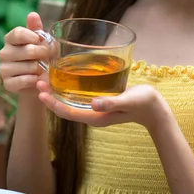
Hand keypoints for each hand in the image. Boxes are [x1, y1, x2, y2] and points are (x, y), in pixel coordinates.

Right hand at [0, 12, 48, 94]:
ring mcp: (3, 69)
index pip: (18, 33)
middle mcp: (3, 53)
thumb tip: (32, 14)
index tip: (40, 41)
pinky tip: (35, 78)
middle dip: (43, 54)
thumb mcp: (40, 41)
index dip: (32, 37)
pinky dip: (35, 80)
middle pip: (28, 50)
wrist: (38, 80)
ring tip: (39, 69)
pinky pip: (26, 80)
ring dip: (40, 69)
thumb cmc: (39, 57)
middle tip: (45, 57)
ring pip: (30, 66)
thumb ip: (36, 28)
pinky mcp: (7, 84)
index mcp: (10, 39)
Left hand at [36, 80, 168, 130]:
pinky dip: (70, 87)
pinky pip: (80, 96)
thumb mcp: (128, 101)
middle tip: (38, 81)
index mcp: (96, 116)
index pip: (68, 112)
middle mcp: (93, 114)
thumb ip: (112, 102)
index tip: (40, 92)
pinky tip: (68, 76)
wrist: (155, 109)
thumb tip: (93, 102)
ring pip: (71, 101)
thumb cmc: (144, 104)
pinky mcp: (101, 101)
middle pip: (66, 107)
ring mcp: (96, 108)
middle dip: (51, 96)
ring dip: (58, 91)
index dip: (52, 103)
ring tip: (47, 78)